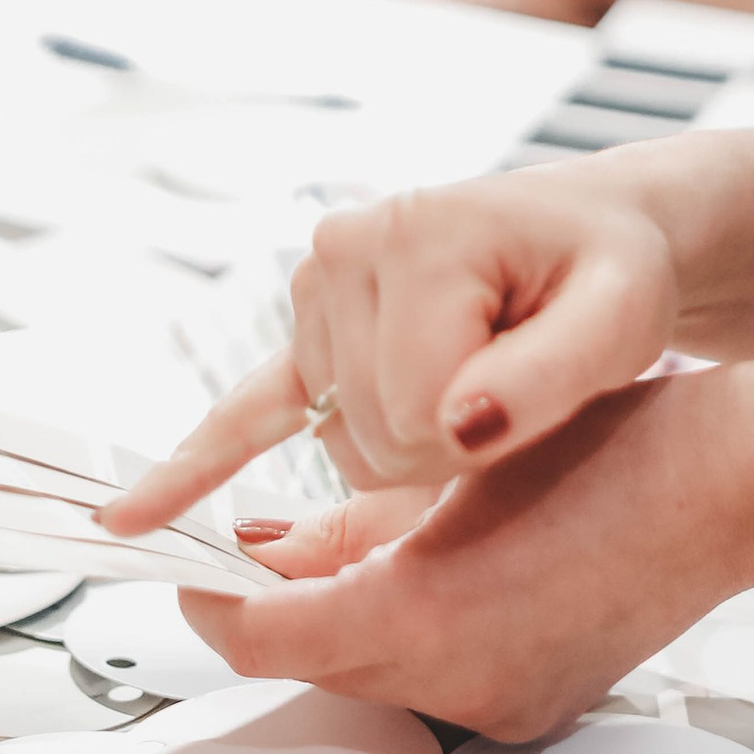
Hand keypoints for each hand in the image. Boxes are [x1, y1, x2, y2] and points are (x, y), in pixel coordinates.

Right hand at [104, 163, 685, 542]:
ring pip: (344, 449)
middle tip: (519, 384)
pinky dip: (190, 467)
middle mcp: (347, 248)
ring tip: (481, 377)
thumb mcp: (619, 318)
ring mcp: (318, 286)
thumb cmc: (616, 273)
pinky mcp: (309, 327)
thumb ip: (550, 374)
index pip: (421, 413)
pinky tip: (133, 518)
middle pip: (376, 437)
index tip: (541, 386)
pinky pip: (244, 410)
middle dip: (453, 446)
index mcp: (417, 236)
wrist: (603, 235)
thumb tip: (462, 425)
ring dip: (416, 447)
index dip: (487, 435)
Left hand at [178, 360, 753, 742]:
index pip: (263, 638)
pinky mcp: (538, 709)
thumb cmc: (615, 438)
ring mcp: (506, 709)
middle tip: (248, 548)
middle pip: (311, 668)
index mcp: (430, 615)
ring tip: (331, 549)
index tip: (187, 561)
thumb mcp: (455, 461)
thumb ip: (345, 523)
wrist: (742, 476)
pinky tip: (419, 574)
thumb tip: (262, 549)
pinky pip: (432, 685)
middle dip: (269, 612)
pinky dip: (404, 638)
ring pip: (368, 680)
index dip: (210, 601)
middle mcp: (462, 686)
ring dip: (335, 625)